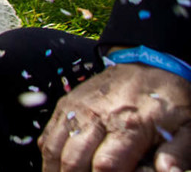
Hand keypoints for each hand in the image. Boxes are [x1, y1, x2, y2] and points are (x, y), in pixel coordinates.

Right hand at [39, 63, 190, 171]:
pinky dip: (48, 155)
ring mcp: (77, 109)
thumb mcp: (187, 127)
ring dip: (54, 170)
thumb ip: (179, 153)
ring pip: (53, 147)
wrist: (150, 64)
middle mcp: (97, 116)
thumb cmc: (170, 100)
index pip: (106, 166)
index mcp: (129, 125)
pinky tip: (55, 168)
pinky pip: (48, 134)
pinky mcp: (67, 104)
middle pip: (73, 160)